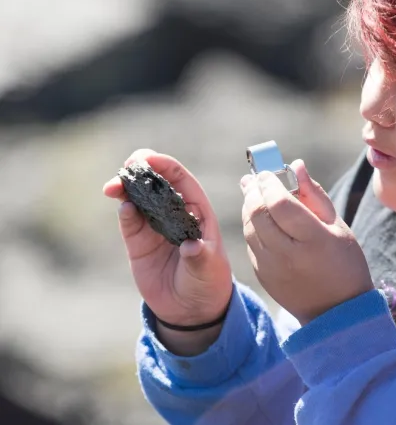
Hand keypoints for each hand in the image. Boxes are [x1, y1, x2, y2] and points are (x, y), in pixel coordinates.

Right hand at [103, 149, 232, 343]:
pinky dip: (124, 212)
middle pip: (155, 182)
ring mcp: (154, 226)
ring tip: (114, 186)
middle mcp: (173, 213)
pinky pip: (129, 221)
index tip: (149, 158)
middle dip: (141, 169)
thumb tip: (191, 246)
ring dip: (125, 187)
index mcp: (196, 211)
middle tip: (128, 165)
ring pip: (137, 197)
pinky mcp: (138, 242)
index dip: (165, 165)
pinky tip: (123, 208)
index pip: (180, 179)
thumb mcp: (208, 270)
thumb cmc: (208, 282)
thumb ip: (200, 257)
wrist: (191, 309)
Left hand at [240, 160, 373, 324]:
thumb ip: (314, 195)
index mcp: (313, 240)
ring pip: (249, 227)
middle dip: (254, 191)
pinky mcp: (262, 276)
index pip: (279, 203)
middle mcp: (287, 254)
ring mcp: (271, 267)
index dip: (270, 183)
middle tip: (256, 178)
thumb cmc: (344, 263)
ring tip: (255, 192)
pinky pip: (250, 243)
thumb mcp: (338, 226)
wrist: (336, 312)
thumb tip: (296, 165)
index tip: (268, 172)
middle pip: (258, 213)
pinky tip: (260, 217)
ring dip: (249, 206)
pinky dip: (252, 225)